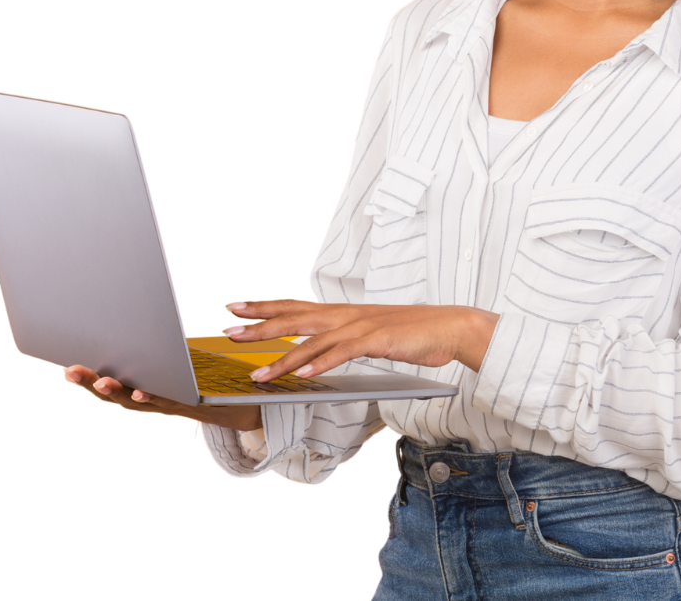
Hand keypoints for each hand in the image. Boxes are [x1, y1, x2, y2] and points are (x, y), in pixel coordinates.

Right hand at [61, 365, 263, 432]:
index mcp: (144, 387)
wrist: (239, 405)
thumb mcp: (174, 364)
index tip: (65, 366)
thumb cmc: (201, 382)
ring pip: (136, 401)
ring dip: (117, 392)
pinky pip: (168, 401)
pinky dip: (151, 397)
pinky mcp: (189, 405)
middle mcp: (150, 399)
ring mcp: (167, 405)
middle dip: (90, 383)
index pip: (111, 382)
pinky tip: (139, 390)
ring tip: (99, 381)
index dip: (87, 377)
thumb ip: (157, 350)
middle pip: (115, 394)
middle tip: (69, 371)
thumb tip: (141, 315)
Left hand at [220, 299, 500, 382]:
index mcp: (343, 312)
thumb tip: (319, 353)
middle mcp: (346, 314)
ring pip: (313, 341)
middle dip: (259, 325)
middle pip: (294, 318)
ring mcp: (361, 326)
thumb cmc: (413, 333)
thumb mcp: (372, 333)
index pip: (295, 306)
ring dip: (283, 358)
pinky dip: (321, 363)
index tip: (236, 308)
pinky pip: (342, 353)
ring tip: (258, 374)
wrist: (451, 326)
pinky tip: (303, 374)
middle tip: (228, 330)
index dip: (264, 307)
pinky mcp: (377, 340)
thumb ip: (345, 340)